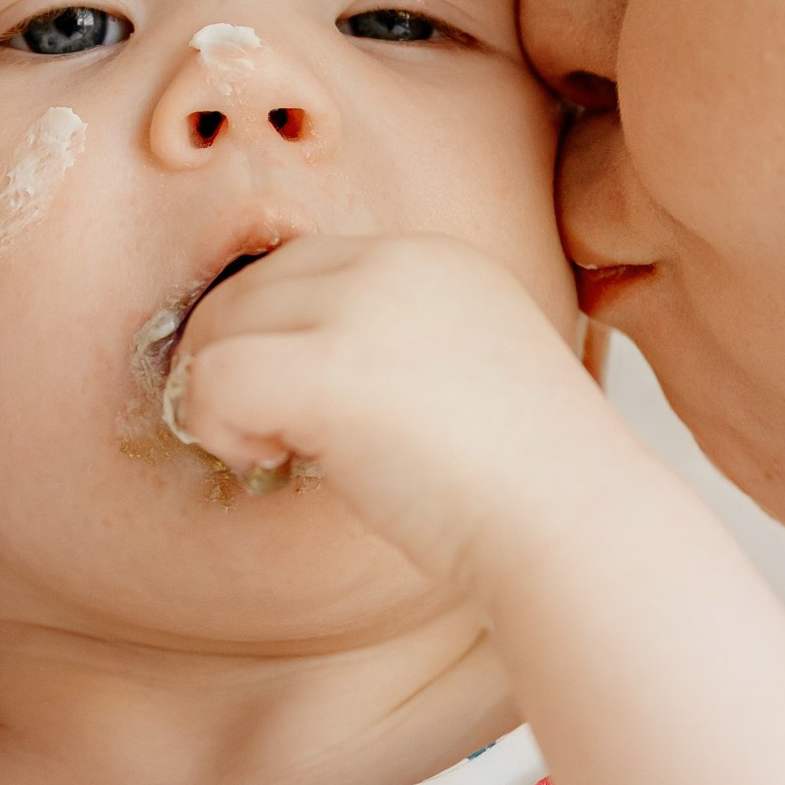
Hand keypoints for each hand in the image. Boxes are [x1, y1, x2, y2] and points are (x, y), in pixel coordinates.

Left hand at [167, 231, 602, 587]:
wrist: (572, 525)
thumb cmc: (522, 487)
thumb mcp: (462, 377)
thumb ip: (388, 349)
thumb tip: (281, 371)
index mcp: (436, 260)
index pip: (303, 268)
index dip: (277, 336)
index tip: (302, 410)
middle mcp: (398, 262)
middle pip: (252, 286)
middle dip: (238, 360)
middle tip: (275, 437)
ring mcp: (363, 308)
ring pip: (221, 326)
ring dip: (223, 396)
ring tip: (275, 453)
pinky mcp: (331, 367)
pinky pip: (211, 379)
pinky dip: (215, 426)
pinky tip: (268, 462)